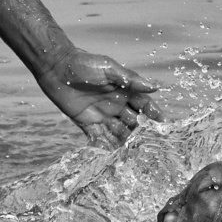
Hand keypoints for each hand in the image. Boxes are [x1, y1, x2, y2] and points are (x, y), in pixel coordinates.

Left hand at [37, 49, 162, 146]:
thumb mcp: (108, 69)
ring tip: (136, 157)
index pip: (144, 105)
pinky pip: (99, 137)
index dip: (154, 115)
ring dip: (126, 143)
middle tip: (153, 148)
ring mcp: (101, 114)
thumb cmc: (84, 63)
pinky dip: (106, 147)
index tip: (165, 126)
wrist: (56, 67)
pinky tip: (114, 158)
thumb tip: (154, 87)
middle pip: (133, 122)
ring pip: (118, 132)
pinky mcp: (86, 122)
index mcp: (124, 90)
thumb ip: (130, 79)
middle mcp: (115, 104)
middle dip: (143, 134)